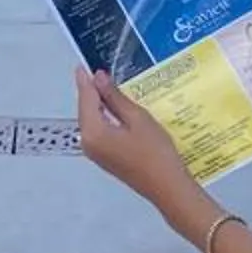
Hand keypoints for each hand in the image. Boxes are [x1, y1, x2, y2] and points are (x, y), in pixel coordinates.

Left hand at [74, 69, 201, 211]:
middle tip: (99, 72)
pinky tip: (115, 109)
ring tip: (108, 85)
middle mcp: (88, 143)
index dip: (86, 80)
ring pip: (92, 121)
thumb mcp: (137, 118)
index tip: (84, 65)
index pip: (86, 99)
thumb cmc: (155, 152)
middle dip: (92, 92)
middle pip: (86, 110)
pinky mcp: (105, 158)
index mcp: (93, 132)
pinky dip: (104, 118)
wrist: (167, 187)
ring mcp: (95, 153)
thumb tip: (99, 79)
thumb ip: (115, 97)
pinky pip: (99, 131)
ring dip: (99, 104)